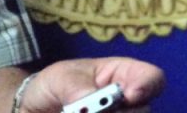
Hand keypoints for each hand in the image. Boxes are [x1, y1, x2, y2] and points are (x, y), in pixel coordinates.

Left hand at [20, 57, 163, 112]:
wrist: (34, 108)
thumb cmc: (54, 84)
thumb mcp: (61, 77)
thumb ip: (76, 88)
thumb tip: (92, 104)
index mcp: (124, 76)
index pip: (153, 78)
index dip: (148, 86)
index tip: (130, 96)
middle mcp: (128, 102)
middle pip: (143, 110)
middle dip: (120, 112)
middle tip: (88, 111)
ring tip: (72, 112)